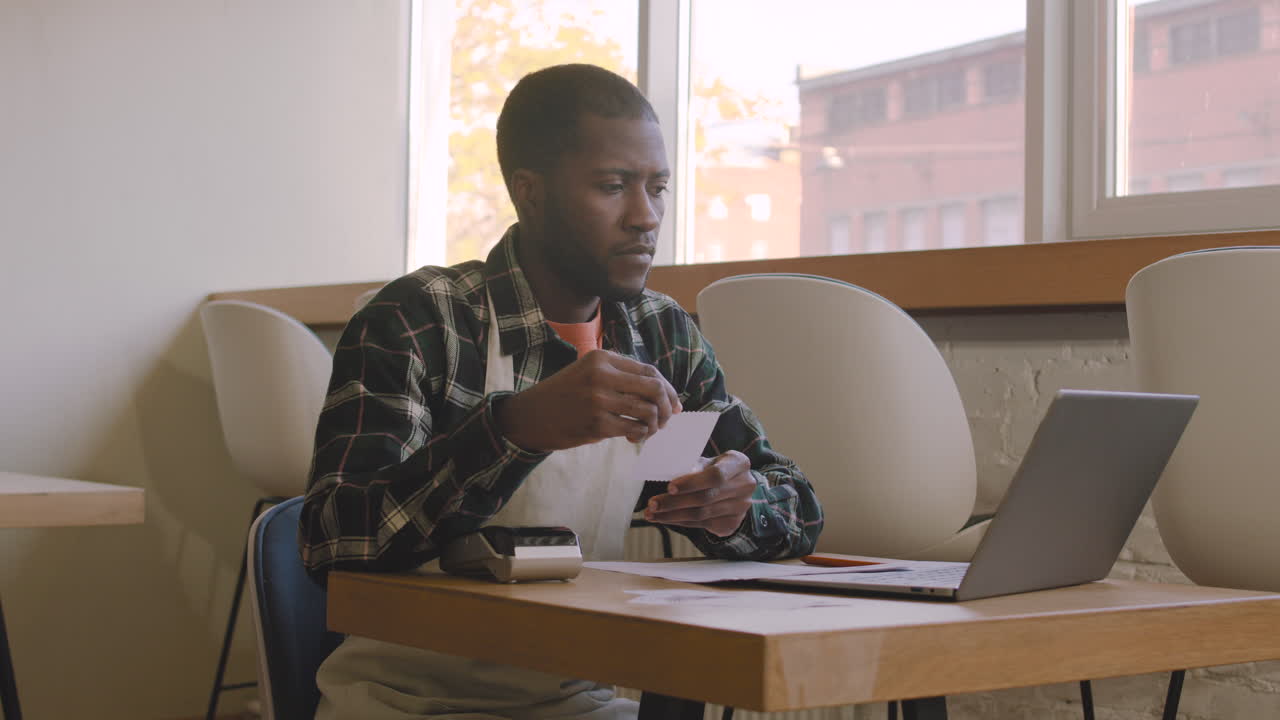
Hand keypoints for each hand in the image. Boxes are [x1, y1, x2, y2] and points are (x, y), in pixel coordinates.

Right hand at [497, 349, 680, 451]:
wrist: (530, 416)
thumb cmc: (564, 395)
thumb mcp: (588, 372)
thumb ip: (620, 377)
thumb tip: (665, 394)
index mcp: (602, 358)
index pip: (649, 370)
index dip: (668, 388)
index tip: (674, 403)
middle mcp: (601, 375)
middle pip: (654, 388)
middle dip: (667, 406)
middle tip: (666, 420)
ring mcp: (598, 400)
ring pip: (647, 411)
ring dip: (654, 424)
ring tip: (647, 431)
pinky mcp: (596, 424)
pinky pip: (633, 429)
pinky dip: (640, 436)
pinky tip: (632, 438)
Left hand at [643, 451, 754, 536]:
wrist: (736, 487)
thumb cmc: (715, 469)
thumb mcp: (707, 461)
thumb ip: (693, 466)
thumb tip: (667, 475)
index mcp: (738, 463)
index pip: (715, 475)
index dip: (691, 483)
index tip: (669, 487)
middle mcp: (744, 486)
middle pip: (705, 498)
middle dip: (674, 502)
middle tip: (652, 504)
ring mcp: (740, 508)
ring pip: (701, 514)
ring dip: (672, 515)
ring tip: (651, 514)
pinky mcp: (731, 524)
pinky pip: (700, 524)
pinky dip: (680, 522)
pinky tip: (664, 518)